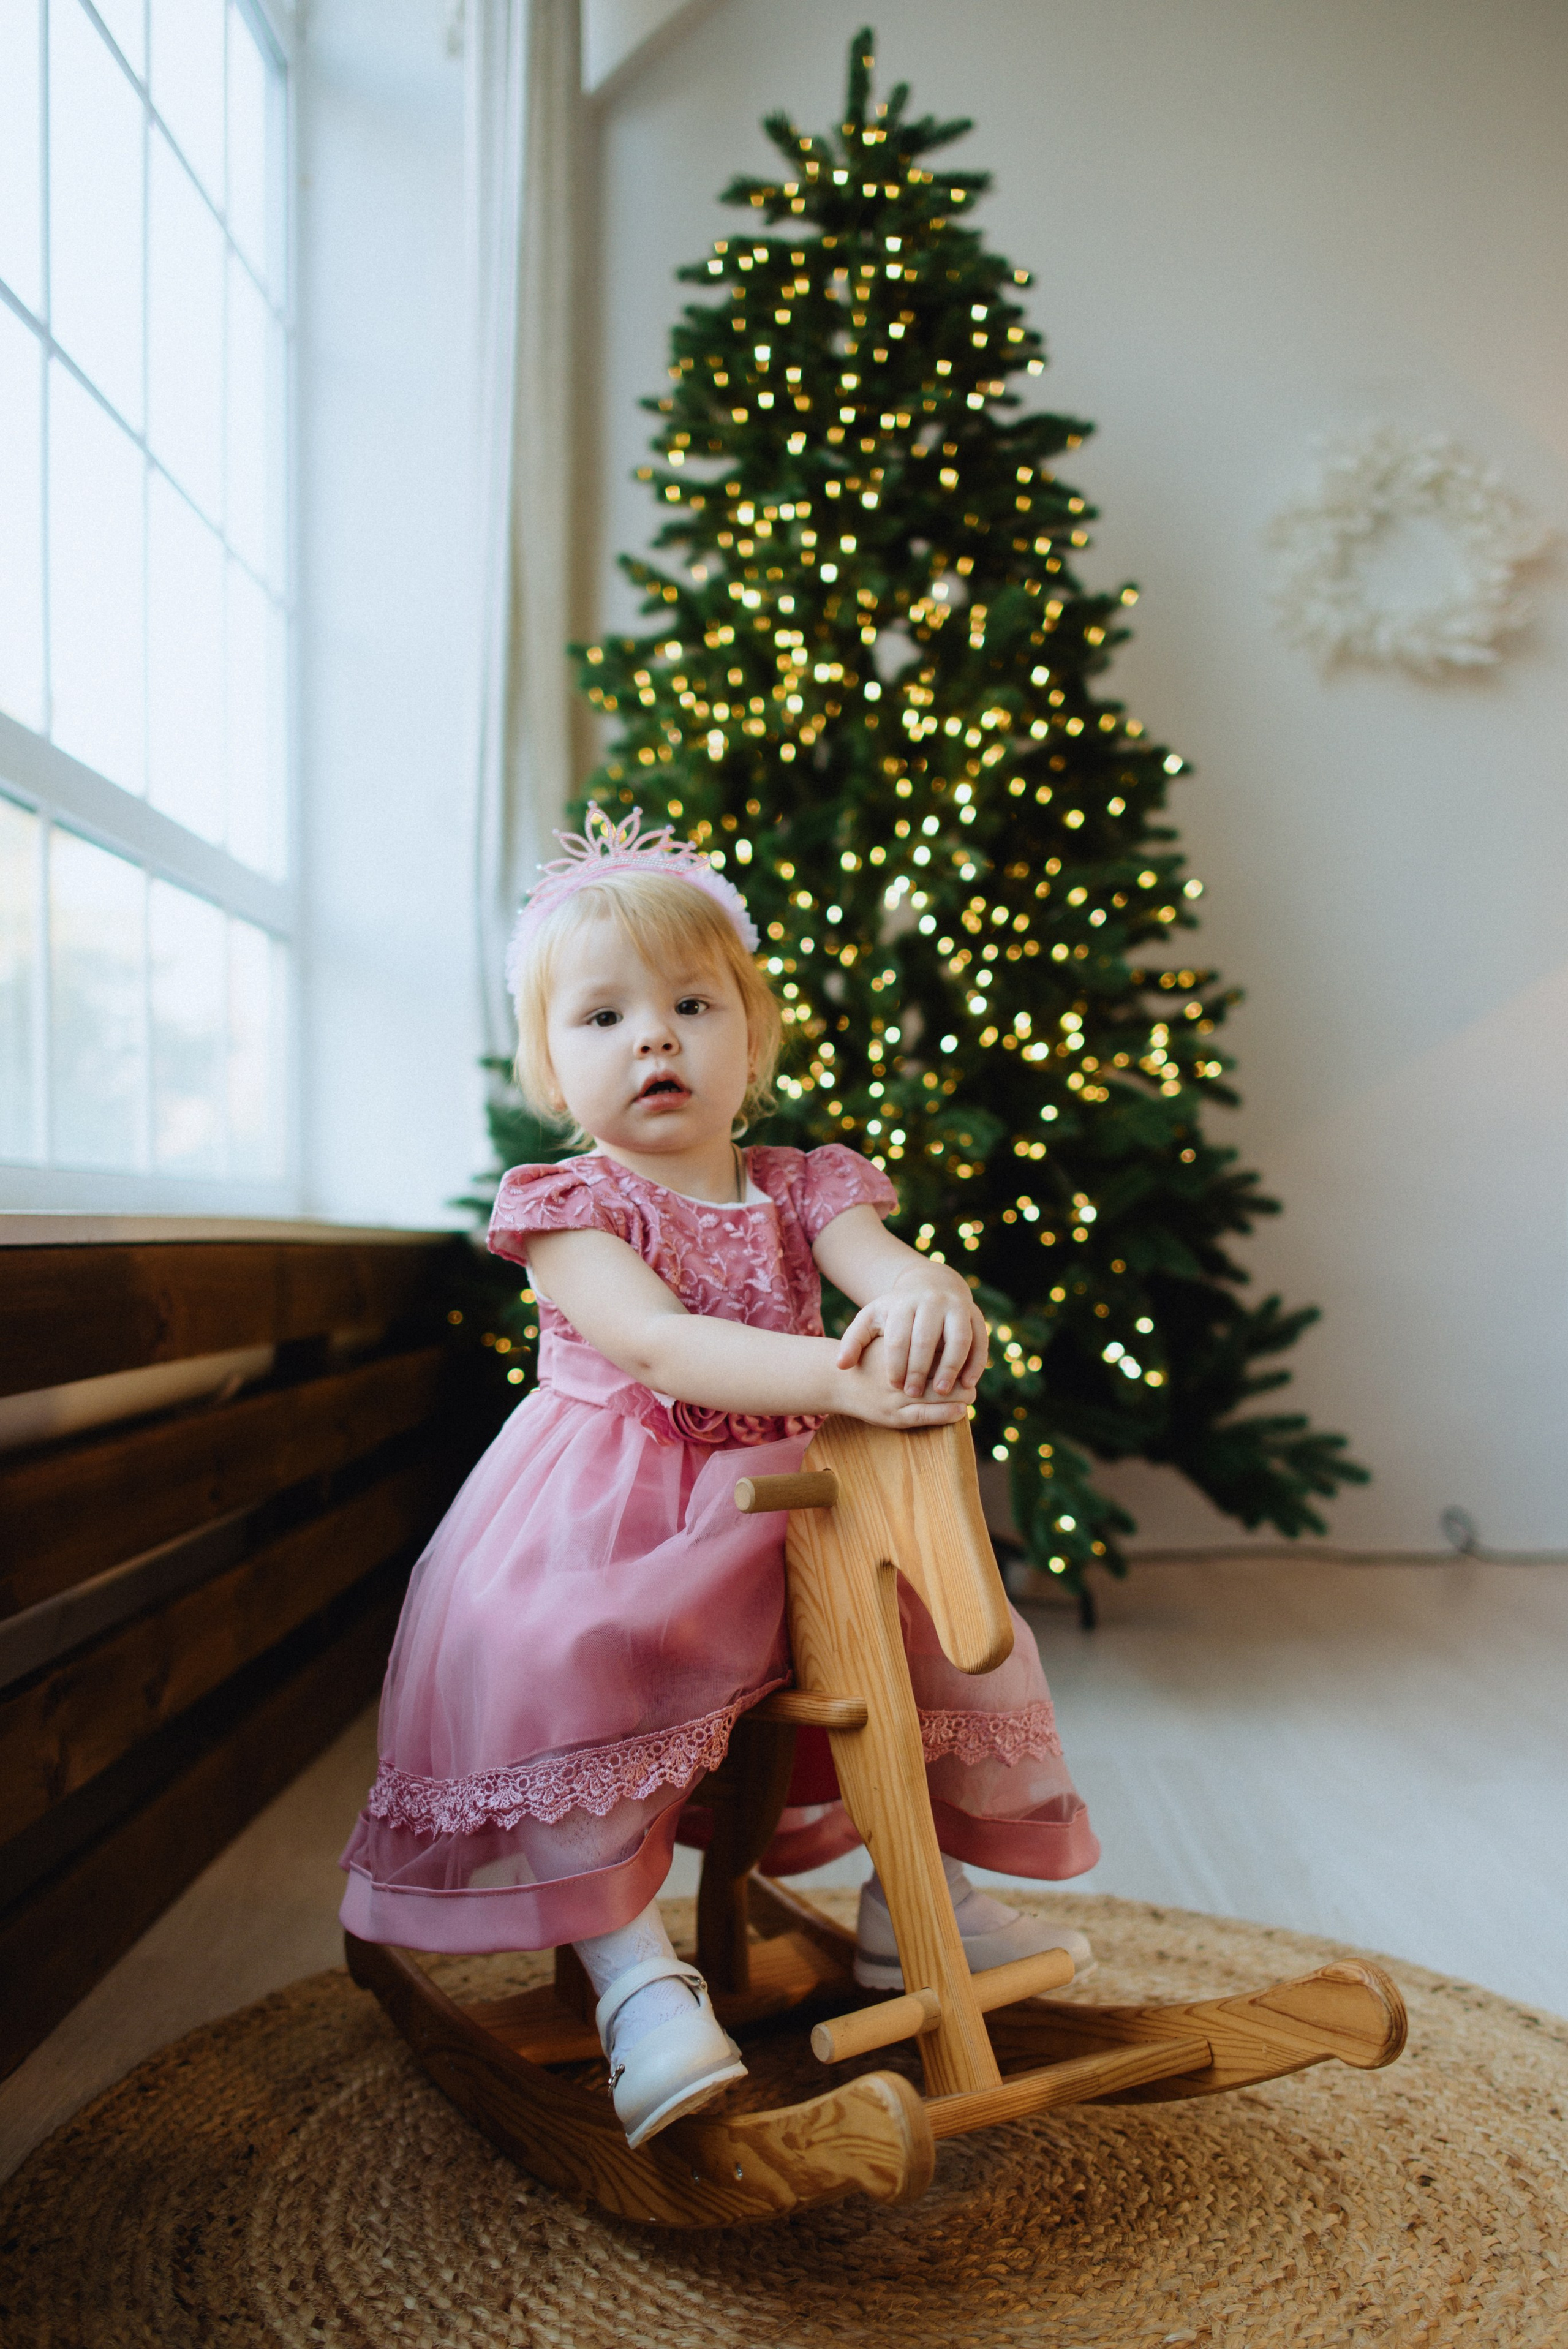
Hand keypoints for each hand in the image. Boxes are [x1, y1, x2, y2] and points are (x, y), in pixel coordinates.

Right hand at [831, 1335, 977, 1428]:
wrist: (836, 1381)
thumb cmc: (867, 1359)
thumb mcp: (885, 1340)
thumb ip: (911, 1339)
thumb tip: (946, 1341)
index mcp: (899, 1349)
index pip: (937, 1349)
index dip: (955, 1354)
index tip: (967, 1356)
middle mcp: (900, 1373)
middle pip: (941, 1372)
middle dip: (960, 1377)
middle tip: (971, 1380)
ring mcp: (896, 1397)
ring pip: (938, 1395)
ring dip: (959, 1396)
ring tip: (970, 1395)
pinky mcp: (894, 1417)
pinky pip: (926, 1416)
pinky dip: (947, 1413)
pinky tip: (960, 1411)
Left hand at [836, 1266, 988, 1398]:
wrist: (930, 1284)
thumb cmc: (897, 1310)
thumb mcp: (871, 1318)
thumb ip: (854, 1340)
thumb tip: (841, 1365)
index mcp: (905, 1303)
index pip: (899, 1337)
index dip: (896, 1364)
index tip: (893, 1386)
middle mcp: (933, 1302)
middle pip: (927, 1338)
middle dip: (920, 1369)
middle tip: (913, 1394)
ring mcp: (957, 1307)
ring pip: (957, 1338)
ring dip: (951, 1366)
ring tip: (943, 1392)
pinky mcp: (976, 1315)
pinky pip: (980, 1340)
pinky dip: (976, 1362)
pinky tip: (968, 1383)